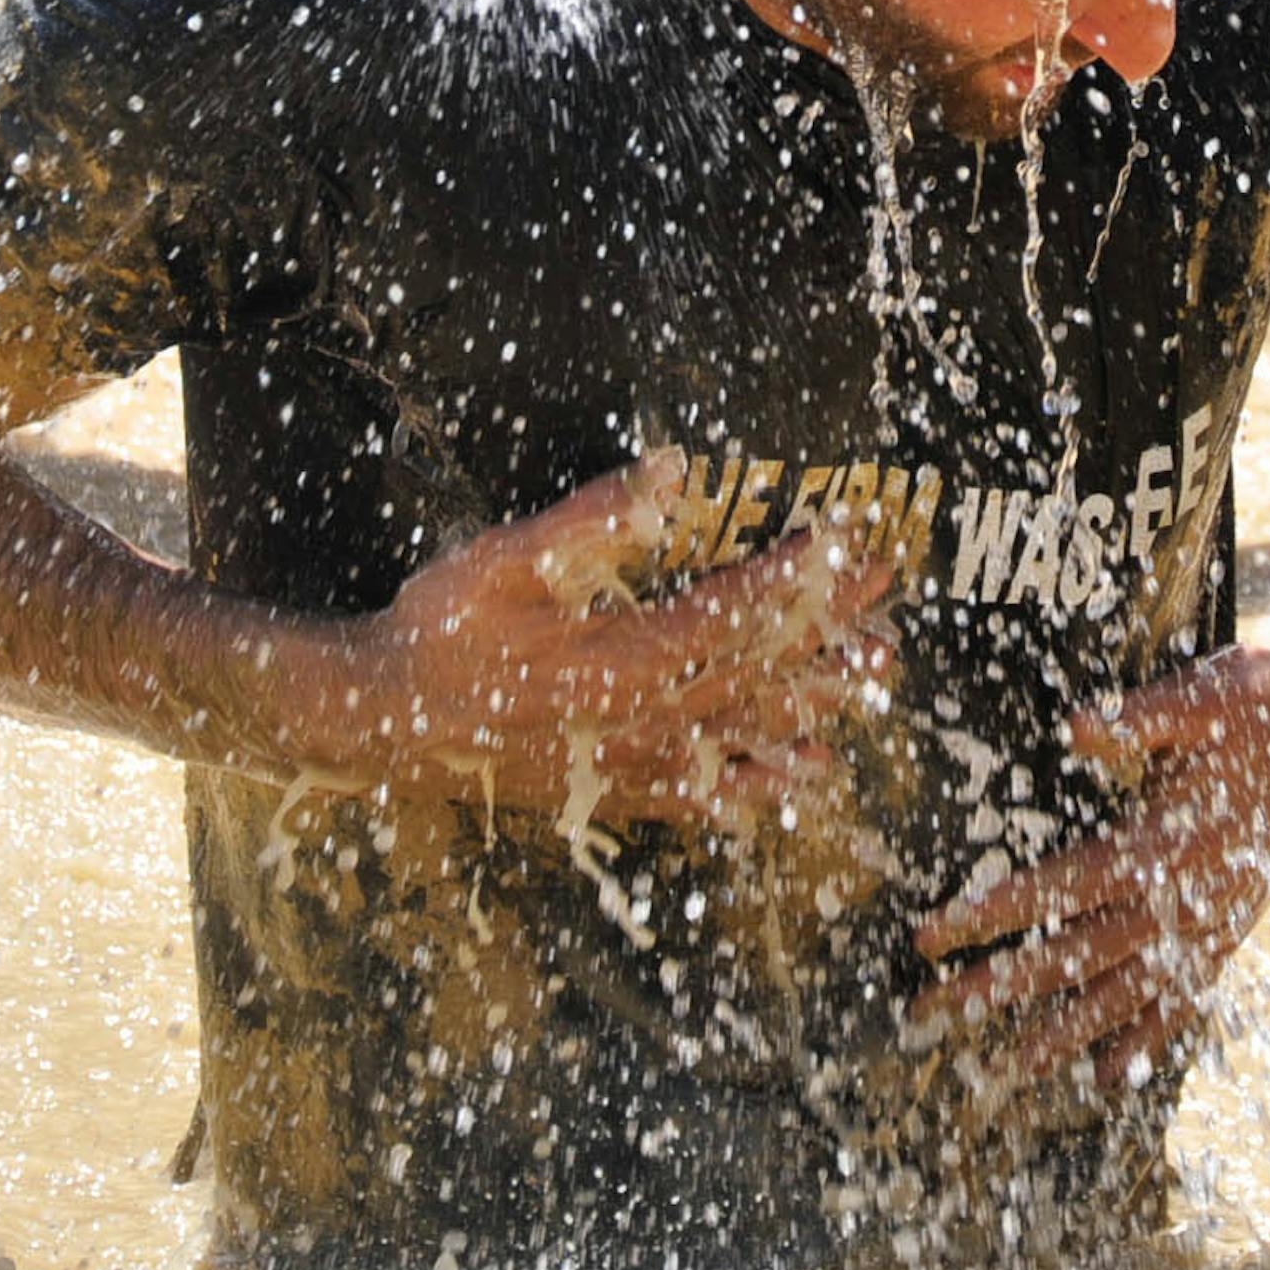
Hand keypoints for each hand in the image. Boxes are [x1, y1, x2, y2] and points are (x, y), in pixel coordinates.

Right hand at [309, 451, 895, 830]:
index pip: (736, 609)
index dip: (798, 574)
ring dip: (818, 702)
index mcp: (623, 656)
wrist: (379, 727)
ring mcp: (633, 763)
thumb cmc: (437, 632)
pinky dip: (761, 788)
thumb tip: (671, 471)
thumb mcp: (503, 558)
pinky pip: (706, 797)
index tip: (847, 539)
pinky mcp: (616, 793)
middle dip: (831, 628)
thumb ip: (591, 519)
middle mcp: (644, 719)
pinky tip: (803, 779)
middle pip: (761, 670)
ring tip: (877, 677)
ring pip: (749, 735)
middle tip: (890, 597)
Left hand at [908, 641, 1269, 1091]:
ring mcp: (1212, 919)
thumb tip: (1076, 727)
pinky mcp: (1232, 927)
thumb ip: (1145, 717)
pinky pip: (1185, 996)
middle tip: (930, 1011)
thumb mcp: (1211, 692)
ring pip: (1128, 990)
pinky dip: (1148, 1038)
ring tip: (1007, 1068)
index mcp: (1168, 838)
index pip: (1063, 885)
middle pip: (1080, 953)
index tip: (932, 932)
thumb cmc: (1266, 702)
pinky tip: (1110, 1076)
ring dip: (1065, 1031)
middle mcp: (1188, 893)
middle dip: (1001, 984)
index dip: (996, 911)